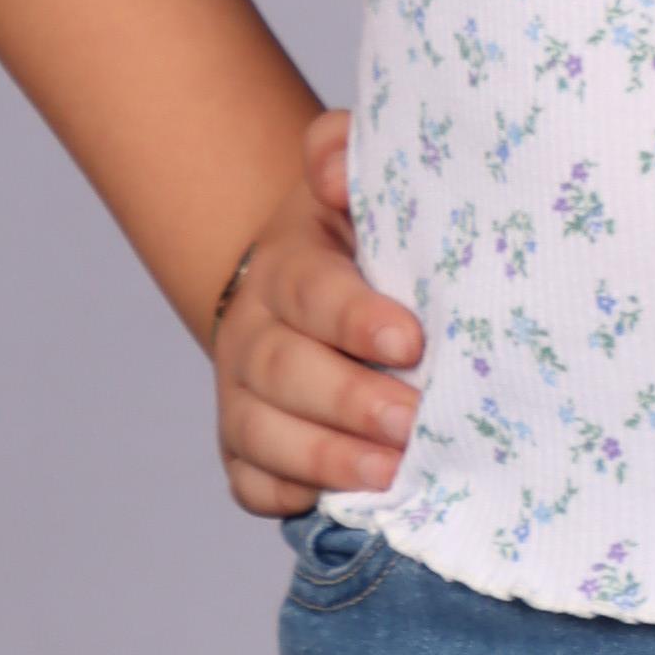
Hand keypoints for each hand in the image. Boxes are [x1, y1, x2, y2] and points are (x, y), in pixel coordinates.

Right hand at [211, 104, 425, 520]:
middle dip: (349, 400)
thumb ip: (343, 153)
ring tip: (393, 473)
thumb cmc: (356, 238)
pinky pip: (250, 483)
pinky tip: (344, 502)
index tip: (411, 341)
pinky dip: (290, 495)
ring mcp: (241, 395)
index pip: (311, 291)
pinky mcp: (243, 449)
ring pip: (263, 433)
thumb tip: (334, 170)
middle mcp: (254, 331)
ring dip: (327, 457)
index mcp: (287, 265)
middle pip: (286, 370)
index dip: (355, 318)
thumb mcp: (356, 186)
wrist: (305, 289)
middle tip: (412, 421)